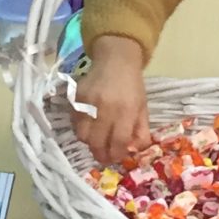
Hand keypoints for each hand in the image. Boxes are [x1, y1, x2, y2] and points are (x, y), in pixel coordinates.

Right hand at [73, 36, 150, 164]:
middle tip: (104, 157)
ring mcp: (88, 103)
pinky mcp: (75, 98)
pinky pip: (75, 123)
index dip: (116, 155)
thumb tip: (133, 151)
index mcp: (126, 111)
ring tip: (96, 140)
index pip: (119, 142)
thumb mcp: (143, 108)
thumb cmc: (132, 86)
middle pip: (97, 143)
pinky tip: (89, 126)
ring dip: (89, 143)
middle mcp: (105, 108)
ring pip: (82, 136)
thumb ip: (140, 131)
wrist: (115, 61)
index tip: (116, 158)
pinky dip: (81, 129)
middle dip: (101, 155)